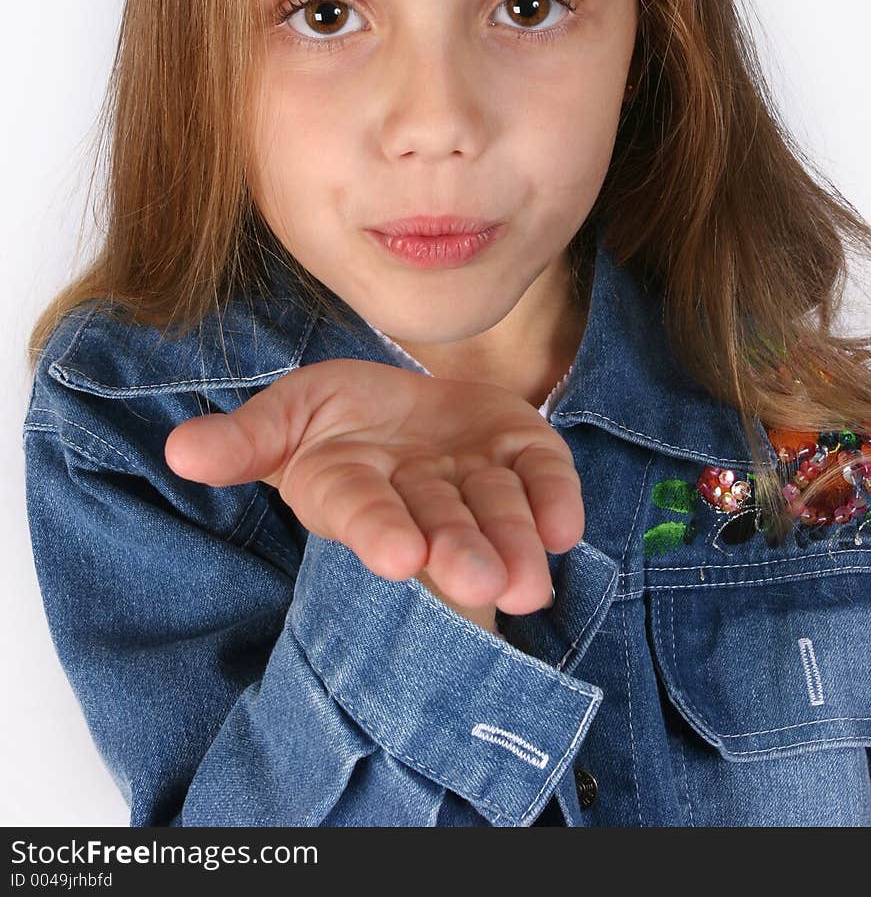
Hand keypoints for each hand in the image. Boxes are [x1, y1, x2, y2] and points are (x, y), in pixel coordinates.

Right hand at [163, 359, 584, 616]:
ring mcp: (473, 476)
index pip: (363, 512)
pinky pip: (542, 476)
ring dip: (513, 541)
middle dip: (459, 552)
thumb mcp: (282, 417)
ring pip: (495, 509)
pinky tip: (566, 528)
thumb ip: (242, 441)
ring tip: (530, 583)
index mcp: (350, 489)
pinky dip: (555, 500)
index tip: (398, 556)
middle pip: (439, 525)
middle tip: (483, 585)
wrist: (398, 407)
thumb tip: (180, 451)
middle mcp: (416, 495)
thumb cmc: (332, 420)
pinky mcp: (519, 450)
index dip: (378, 531)